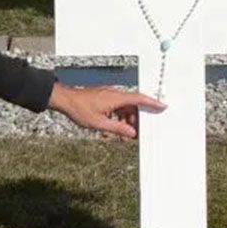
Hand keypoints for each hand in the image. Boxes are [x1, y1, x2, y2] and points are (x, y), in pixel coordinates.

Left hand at [47, 83, 165, 138]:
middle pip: (133, 105)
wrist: (64, 100)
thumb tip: (131, 133)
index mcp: (116, 98)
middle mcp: (114, 94)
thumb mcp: (99, 123)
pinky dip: (119, 116)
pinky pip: (117, 107)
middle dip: (137, 118)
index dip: (152, 102)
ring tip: (124, 132)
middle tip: (138, 131)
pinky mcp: (104, 98)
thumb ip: (117, 128)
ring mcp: (109, 96)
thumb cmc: (79, 109)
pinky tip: (115, 126)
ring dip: (127, 119)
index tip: (162, 106)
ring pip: (125, 107)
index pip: (139, 99)